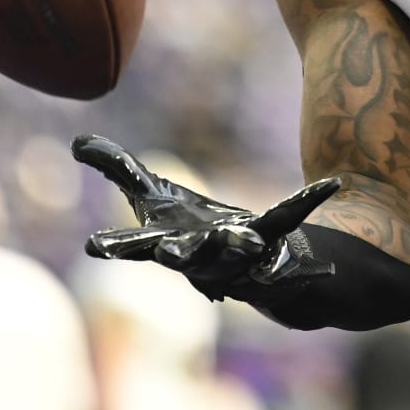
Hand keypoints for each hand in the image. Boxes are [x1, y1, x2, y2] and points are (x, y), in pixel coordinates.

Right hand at [72, 134, 339, 302]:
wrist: (250, 267)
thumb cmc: (191, 230)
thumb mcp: (153, 194)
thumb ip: (117, 169)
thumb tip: (77, 142)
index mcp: (168, 246)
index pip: (135, 248)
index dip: (116, 246)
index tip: (93, 245)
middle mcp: (201, 259)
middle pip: (187, 259)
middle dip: (178, 256)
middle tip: (167, 252)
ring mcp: (241, 259)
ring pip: (239, 254)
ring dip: (241, 247)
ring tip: (252, 241)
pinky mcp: (277, 247)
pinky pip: (292, 219)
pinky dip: (308, 199)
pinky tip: (332, 180)